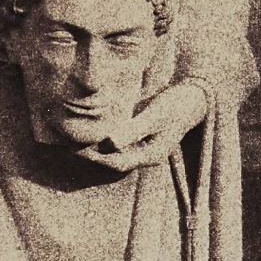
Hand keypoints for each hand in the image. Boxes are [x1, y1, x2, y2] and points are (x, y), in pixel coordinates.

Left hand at [77, 83, 206, 172]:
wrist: (192, 97)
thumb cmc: (175, 105)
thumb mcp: (155, 115)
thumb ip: (133, 129)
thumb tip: (109, 144)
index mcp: (151, 155)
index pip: (116, 163)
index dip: (95, 158)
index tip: (77, 148)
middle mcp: (145, 155)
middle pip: (113, 162)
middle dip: (91, 156)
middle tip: (68, 146)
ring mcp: (143, 146)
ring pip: (114, 154)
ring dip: (95, 149)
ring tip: (74, 140)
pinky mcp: (140, 136)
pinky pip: (118, 143)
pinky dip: (103, 140)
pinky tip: (92, 131)